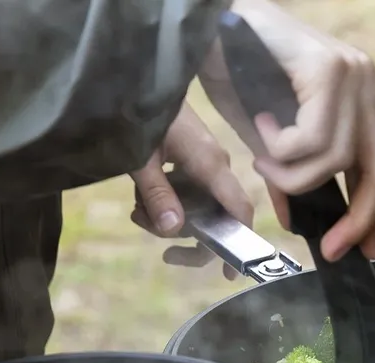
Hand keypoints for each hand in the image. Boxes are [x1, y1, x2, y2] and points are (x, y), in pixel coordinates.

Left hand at [130, 102, 252, 276]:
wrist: (137, 78)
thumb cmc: (138, 111)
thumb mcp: (140, 156)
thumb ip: (156, 194)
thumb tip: (174, 230)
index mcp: (211, 164)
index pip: (239, 209)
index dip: (239, 242)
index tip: (229, 273)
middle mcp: (215, 168)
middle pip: (213, 220)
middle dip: (180, 233)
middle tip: (145, 228)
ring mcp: (205, 167)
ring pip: (195, 211)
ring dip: (165, 218)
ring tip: (135, 209)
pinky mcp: (193, 165)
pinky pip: (186, 197)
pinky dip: (164, 203)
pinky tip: (139, 199)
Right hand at [200, 0, 374, 262]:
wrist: (203, 22)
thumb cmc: (232, 70)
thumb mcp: (267, 137)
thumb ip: (289, 174)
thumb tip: (298, 220)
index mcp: (355, 96)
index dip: (369, 212)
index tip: (363, 248)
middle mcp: (361, 80)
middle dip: (356, 215)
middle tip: (327, 245)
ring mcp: (349, 72)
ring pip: (336, 158)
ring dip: (292, 175)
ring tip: (260, 158)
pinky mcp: (328, 68)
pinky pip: (313, 139)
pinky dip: (282, 148)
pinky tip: (260, 127)